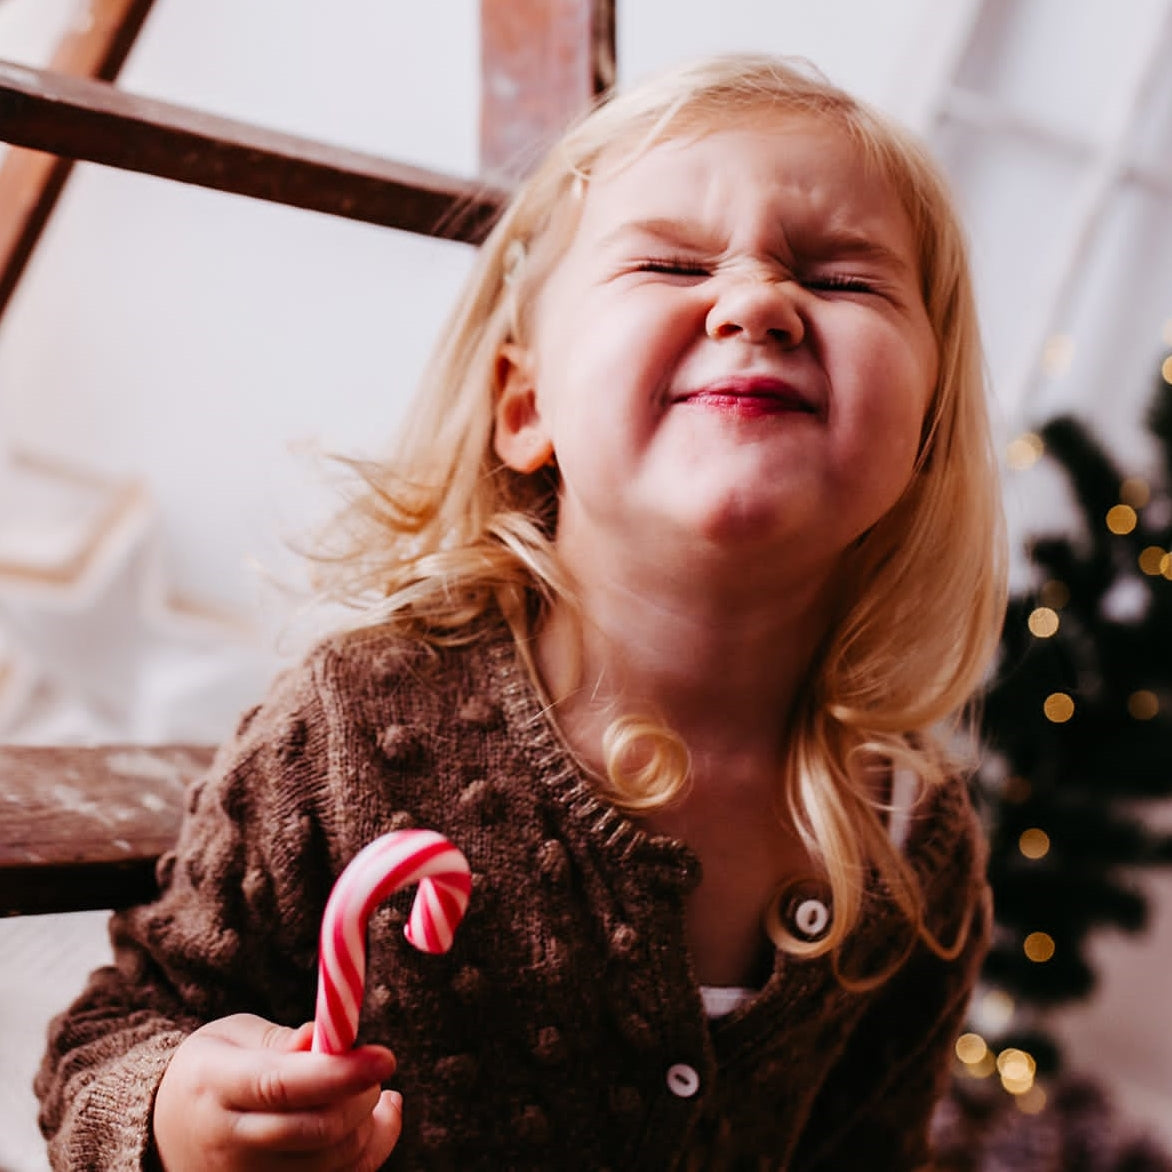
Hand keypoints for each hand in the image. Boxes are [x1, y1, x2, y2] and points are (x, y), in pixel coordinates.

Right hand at [152, 1014, 400, 1170]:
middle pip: (316, 1130)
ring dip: (370, 1123)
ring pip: (333, 1161)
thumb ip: (280, 1040)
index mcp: (215, 1086)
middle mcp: (229, 1143)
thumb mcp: (233, 1036)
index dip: (339, 1073)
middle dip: (362, 1095)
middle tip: (377, 1064)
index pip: (282, 1086)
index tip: (385, 1056)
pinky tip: (375, 1119)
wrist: (164, 1133)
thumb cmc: (211, 1070)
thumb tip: (322, 1038)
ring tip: (373, 1089)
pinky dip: (369, 1150)